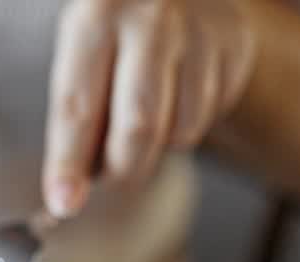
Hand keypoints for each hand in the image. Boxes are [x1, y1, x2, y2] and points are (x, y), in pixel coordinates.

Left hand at [43, 0, 255, 216]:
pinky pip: (210, 118)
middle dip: (121, 171)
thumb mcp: (81, 46)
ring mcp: (200, 31)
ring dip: (156, 149)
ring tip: (141, 122)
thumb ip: (75, 111)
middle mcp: (150, 17)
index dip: (68, 164)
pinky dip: (186, 125)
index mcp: (95, 16)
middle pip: (138, 128)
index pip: (78, 107)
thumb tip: (68, 192)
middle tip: (110, 178)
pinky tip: (175, 98)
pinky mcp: (235, 45)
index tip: (63, 205)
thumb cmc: (115, 22)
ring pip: (180, 131)